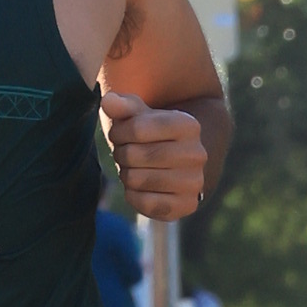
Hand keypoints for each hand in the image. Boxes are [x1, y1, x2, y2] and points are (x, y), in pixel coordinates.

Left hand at [99, 87, 207, 219]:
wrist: (178, 166)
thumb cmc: (152, 136)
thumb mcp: (139, 116)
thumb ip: (123, 106)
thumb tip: (109, 101)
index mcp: (188, 125)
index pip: (137, 128)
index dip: (119, 132)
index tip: (120, 133)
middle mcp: (197, 154)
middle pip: (134, 155)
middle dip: (122, 154)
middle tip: (126, 153)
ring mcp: (194, 182)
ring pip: (136, 180)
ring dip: (127, 175)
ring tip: (134, 168)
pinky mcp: (186, 206)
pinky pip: (144, 203)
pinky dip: (134, 196)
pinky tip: (140, 187)